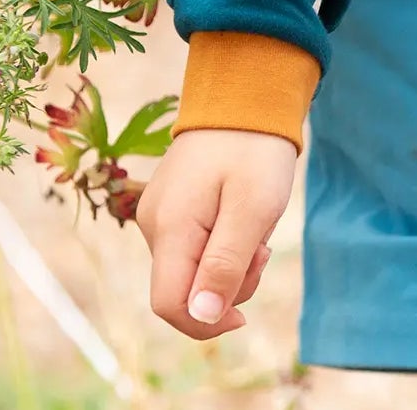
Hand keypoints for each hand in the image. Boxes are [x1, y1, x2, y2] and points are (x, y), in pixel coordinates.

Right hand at [137, 128, 297, 339]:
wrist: (247, 93)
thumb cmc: (255, 149)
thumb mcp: (254, 209)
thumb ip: (226, 265)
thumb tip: (203, 318)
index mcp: (170, 227)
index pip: (169, 304)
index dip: (205, 323)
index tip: (245, 315)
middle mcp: (154, 224)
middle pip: (182, 289)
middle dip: (226, 285)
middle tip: (262, 247)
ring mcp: (160, 213)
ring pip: (190, 269)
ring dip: (228, 262)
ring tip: (256, 224)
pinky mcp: (172, 205)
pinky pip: (193, 245)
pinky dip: (222, 243)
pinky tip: (242, 215)